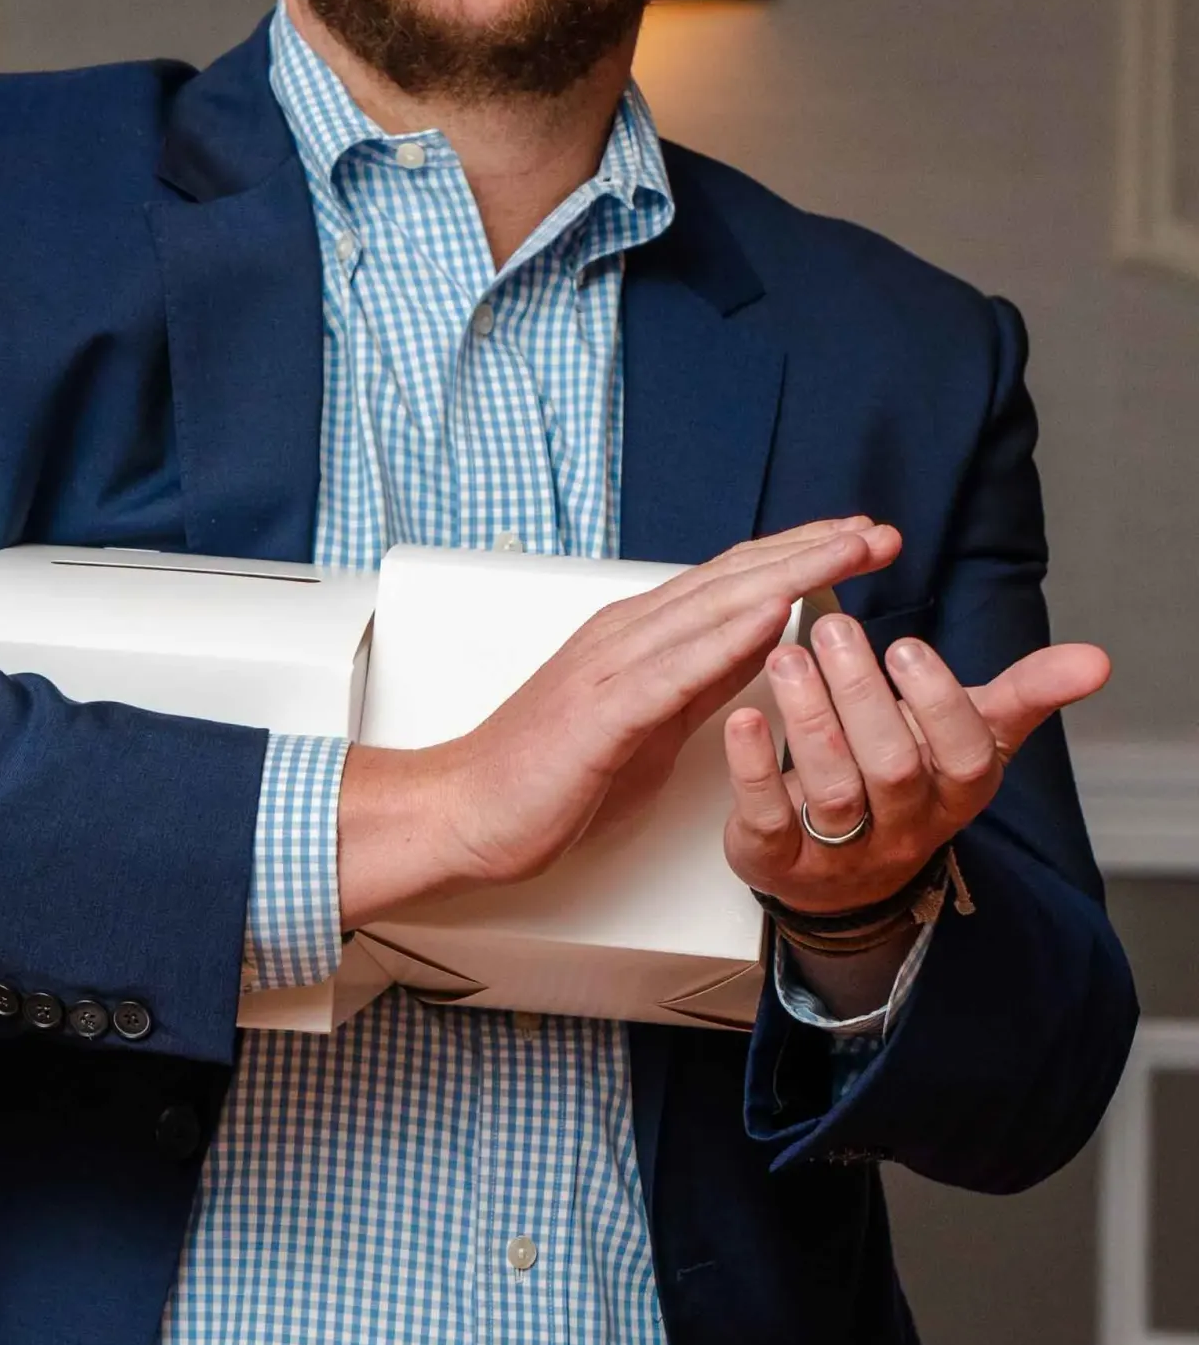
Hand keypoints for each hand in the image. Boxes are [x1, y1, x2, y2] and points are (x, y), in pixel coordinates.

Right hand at [339, 517, 901, 927]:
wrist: (465, 811)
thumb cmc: (549, 774)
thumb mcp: (651, 720)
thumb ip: (702, 679)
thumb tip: (762, 644)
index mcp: (640, 636)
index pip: (734, 580)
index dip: (801, 555)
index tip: (861, 542)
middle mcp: (628, 635)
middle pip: (734, 577)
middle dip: (813, 551)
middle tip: (879, 533)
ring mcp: (613, 666)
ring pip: (715, 606)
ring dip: (789, 575)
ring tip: (849, 554)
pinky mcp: (602, 711)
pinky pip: (677, 669)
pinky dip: (730, 636)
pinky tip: (776, 616)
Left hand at [723, 613, 1110, 918]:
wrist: (843, 872)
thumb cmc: (909, 776)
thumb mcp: (969, 736)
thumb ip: (1025, 695)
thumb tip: (1098, 660)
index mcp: (956, 792)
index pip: (965, 757)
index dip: (939, 705)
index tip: (906, 646)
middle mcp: (905, 827)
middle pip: (892, 769)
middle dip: (863, 697)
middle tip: (832, 628)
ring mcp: (842, 850)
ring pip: (832, 791)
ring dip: (808, 719)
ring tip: (786, 656)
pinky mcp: (779, 860)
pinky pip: (769, 820)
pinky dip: (753, 768)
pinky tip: (742, 716)